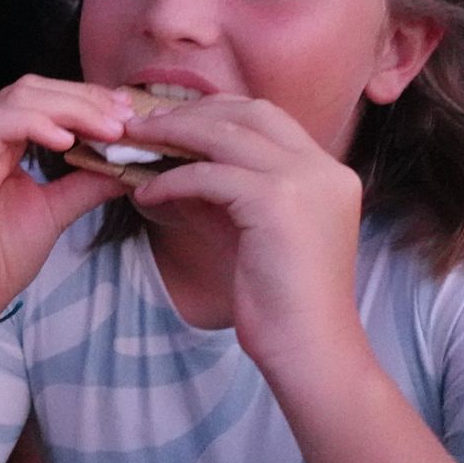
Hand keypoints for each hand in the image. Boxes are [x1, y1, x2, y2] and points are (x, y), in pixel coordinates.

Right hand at [0, 76, 132, 358]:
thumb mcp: (55, 211)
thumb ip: (87, 183)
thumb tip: (130, 164)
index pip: (42, 99)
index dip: (87, 100)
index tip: (128, 114)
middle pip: (32, 89)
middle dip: (84, 98)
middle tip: (125, 116)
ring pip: (18, 99)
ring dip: (70, 108)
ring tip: (108, 128)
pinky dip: (36, 124)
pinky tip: (68, 141)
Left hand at [125, 97, 367, 373]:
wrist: (311, 350)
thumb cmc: (283, 302)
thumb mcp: (256, 232)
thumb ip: (227, 194)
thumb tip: (177, 167)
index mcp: (328, 172)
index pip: (268, 117)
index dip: (217, 112)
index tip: (175, 119)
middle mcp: (322, 168)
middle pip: (248, 112)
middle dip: (192, 113)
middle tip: (146, 124)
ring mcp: (303, 181)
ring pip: (223, 135)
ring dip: (172, 135)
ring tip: (135, 146)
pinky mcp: (276, 202)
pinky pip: (206, 175)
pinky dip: (170, 180)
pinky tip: (146, 193)